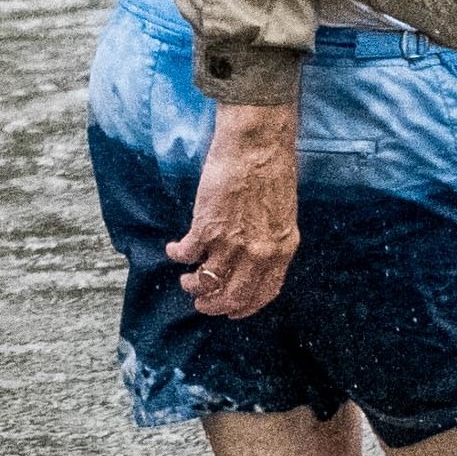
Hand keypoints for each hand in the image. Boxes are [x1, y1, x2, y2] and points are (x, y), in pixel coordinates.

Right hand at [170, 102, 301, 318]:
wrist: (257, 145)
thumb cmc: (272, 170)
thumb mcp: (283, 214)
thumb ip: (271, 241)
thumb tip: (254, 260)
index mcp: (282, 250)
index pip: (263, 294)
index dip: (244, 307)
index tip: (230, 310)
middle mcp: (259, 254)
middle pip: (233, 296)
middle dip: (214, 306)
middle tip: (201, 304)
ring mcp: (232, 244)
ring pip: (206, 283)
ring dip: (192, 286)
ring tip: (186, 280)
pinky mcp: (207, 228)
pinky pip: (186, 255)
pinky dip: (176, 256)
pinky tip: (173, 250)